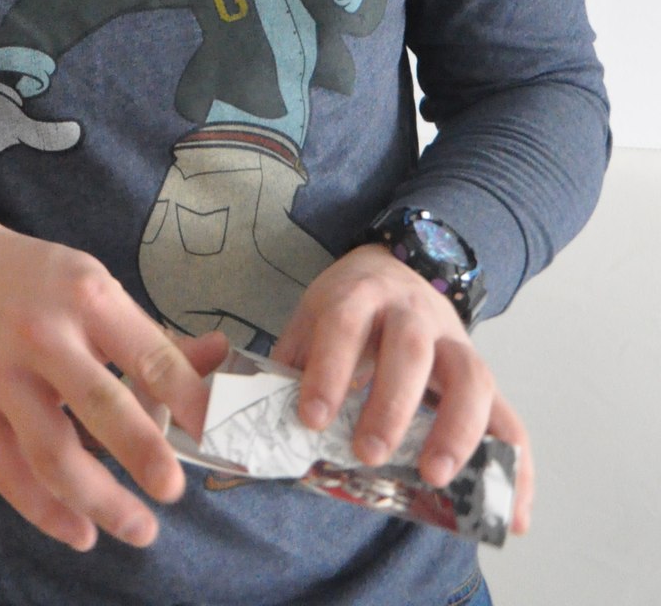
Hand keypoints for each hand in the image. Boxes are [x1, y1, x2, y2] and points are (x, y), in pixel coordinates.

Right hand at [0, 217, 227, 550]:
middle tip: (172, 490)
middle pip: (99, 404)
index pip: (149, 355)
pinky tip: (82, 533)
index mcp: (87, 296)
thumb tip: (222, 357)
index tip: (215, 434)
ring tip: (140, 528)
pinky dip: (46, 513)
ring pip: (51, 452)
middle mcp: (43, 334)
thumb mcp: (100, 289)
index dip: (189, 400)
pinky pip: (8, 473)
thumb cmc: (45, 282)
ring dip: (99, 499)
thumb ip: (156, 337)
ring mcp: (2, 375)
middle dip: (142, 452)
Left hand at [272, 245, 533, 533]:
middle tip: (367, 453)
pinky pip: (510, 419)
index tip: (312, 418)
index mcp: (362, 294)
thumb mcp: (313, 316)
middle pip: (411, 348)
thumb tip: (267, 420)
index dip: (329, 369)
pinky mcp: (485, 378)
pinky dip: (518, 469)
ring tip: (434, 475)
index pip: (346, 324)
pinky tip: (515, 514)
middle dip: (391, 403)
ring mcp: (455, 343)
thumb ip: (294, 362)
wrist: (397, 271)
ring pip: (472, 377)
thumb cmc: (348, 311)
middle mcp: (414, 313)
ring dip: (457, 430)